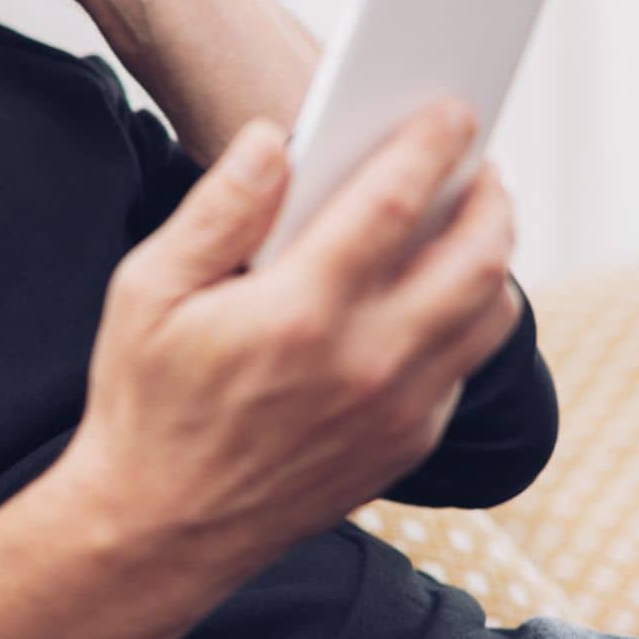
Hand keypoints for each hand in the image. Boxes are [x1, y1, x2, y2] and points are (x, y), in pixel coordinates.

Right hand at [55, 100, 521, 574]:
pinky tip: (433, 287)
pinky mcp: (405, 445)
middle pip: (476, 257)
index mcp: (299, 313)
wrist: (158, 529)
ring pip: (489, 313)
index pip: (394, 204)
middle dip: (488, 193)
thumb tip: (275, 140)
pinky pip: (464, 365)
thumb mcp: (148, 290)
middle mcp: (366, 364)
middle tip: (475, 158)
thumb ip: (218, 208)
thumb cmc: (146, 401)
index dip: (430, 145)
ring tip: (468, 215)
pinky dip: (467, 314)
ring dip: (492, 252)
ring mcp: (396, 412)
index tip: (449, 110)